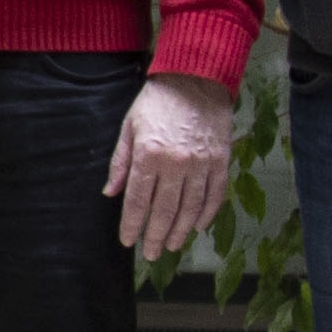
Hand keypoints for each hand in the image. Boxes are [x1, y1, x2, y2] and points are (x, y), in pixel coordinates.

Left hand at [104, 75, 235, 264]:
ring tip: (171, 245)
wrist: (196, 77)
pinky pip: (215, 195)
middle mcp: (176, 163)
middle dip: (155, 236)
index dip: (132, 224)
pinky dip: (207, 214)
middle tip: (150, 253)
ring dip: (180, 231)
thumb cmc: (157, 101)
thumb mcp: (129, 126)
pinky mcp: (221, 161)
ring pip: (191, 208)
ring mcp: (201, 164)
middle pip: (164, 210)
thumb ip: (120, 162)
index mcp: (149, 155)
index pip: (138, 200)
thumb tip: (110, 192)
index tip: (128, 241)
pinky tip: (198, 227)